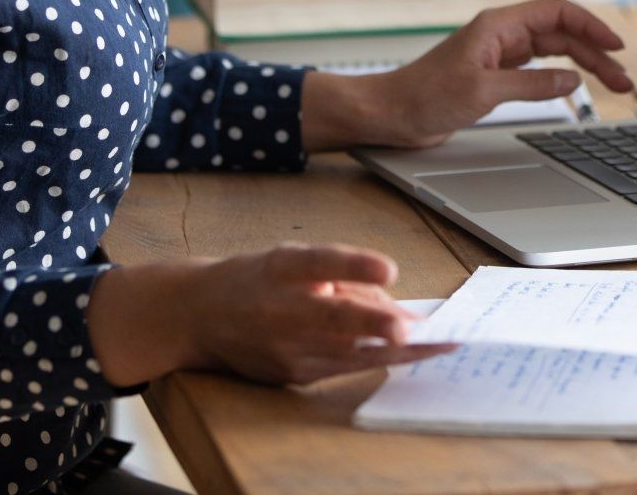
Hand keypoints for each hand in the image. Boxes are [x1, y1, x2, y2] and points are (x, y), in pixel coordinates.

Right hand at [173, 243, 454, 385]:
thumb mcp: (294, 261)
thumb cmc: (258, 280)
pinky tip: (408, 355)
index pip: (318, 263)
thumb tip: (399, 307)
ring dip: (393, 351)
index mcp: (280, 268)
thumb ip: (344, 276)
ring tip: (436, 346)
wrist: (200, 316)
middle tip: (411, 328)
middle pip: (331, 318)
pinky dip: (377, 361)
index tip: (388, 269)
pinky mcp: (290, 375)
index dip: (354, 265)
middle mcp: (279, 308)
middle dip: (374, 325)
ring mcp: (283, 347)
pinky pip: (342, 368)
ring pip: (344, 352)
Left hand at [340, 0, 634, 149]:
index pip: (557, 13)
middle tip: (623, 81)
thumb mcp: (483, 92)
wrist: (391, 114)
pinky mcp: (494, 76)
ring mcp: (499, 55)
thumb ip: (531, 85)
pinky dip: (561, 77)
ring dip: (584, 66)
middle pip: (561, 34)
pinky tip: (577, 88)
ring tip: (613, 86)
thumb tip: (572, 79)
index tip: (616, 46)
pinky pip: (538, 70)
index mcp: (498, 26)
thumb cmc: (424, 97)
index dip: (591, 26)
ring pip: (553, 52)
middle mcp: (501, 35)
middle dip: (596, 53)